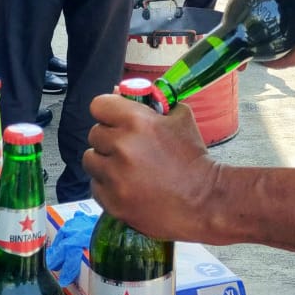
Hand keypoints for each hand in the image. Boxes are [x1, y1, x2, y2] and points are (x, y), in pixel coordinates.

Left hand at [85, 94, 219, 242]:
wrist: (204, 201)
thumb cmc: (193, 157)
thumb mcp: (180, 117)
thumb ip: (150, 102)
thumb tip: (119, 93)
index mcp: (137, 121)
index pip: (99, 105)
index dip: (108, 111)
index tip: (115, 119)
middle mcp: (122, 146)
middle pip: (94, 133)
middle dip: (109, 138)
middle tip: (127, 146)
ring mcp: (115, 176)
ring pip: (90, 160)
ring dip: (104, 162)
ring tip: (125, 168)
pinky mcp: (112, 201)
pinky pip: (95, 185)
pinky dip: (107, 185)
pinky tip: (127, 186)